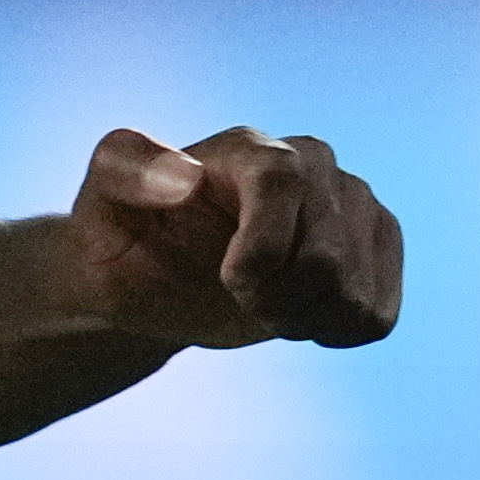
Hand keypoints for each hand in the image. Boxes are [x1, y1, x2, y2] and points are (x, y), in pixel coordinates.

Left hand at [67, 124, 400, 351]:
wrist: (156, 279)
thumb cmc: (125, 242)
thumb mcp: (100, 208)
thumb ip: (125, 172)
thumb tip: (184, 174)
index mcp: (250, 148)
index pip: (285, 183)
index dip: (262, 250)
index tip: (229, 282)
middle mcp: (315, 163)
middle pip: (328, 257)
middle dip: (274, 301)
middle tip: (236, 294)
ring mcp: (357, 204)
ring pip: (355, 292)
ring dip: (301, 320)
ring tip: (268, 302)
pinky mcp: (380, 245)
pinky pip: (378, 315)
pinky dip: (335, 332)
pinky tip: (303, 313)